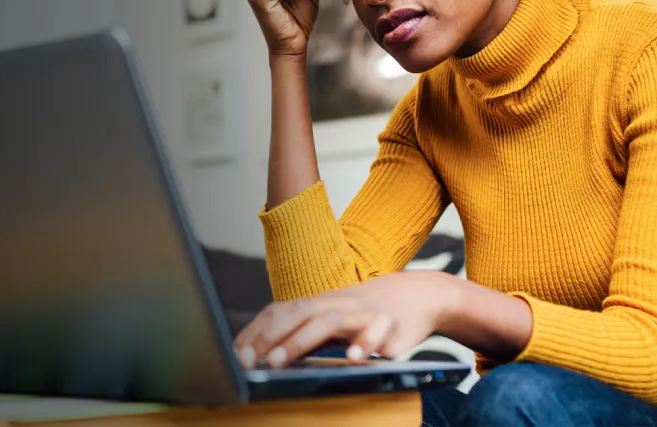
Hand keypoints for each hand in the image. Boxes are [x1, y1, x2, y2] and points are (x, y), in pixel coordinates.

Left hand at [233, 271, 460, 368]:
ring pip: (327, 321)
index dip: (256, 331)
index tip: (236, 353)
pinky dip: (364, 345)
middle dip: (269, 337)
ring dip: (300, 341)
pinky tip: (353, 359)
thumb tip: (267, 351)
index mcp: (318, 303)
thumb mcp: (332, 318)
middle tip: (249, 359)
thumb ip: (305, 332)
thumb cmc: (368, 312)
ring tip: (279, 361)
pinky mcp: (390, 326)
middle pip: (296, 314)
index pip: (279, 312)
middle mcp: (336, 303)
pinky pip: (376, 332)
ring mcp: (361, 312)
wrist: (421, 295)